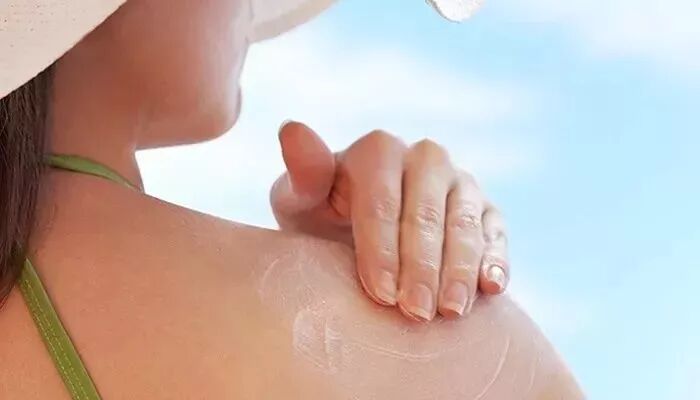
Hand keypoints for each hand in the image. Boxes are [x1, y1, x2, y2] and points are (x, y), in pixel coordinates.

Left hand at [270, 121, 508, 320]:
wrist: (355, 234)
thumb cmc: (323, 219)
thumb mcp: (301, 200)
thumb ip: (304, 172)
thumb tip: (291, 128)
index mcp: (378, 150)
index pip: (381, 200)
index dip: (381, 248)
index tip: (379, 294)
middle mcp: (424, 158)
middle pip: (426, 211)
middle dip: (421, 265)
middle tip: (415, 312)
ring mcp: (458, 181)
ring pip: (464, 220)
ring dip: (459, 267)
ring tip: (449, 311)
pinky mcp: (484, 208)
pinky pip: (495, 230)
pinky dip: (496, 257)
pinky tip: (493, 287)